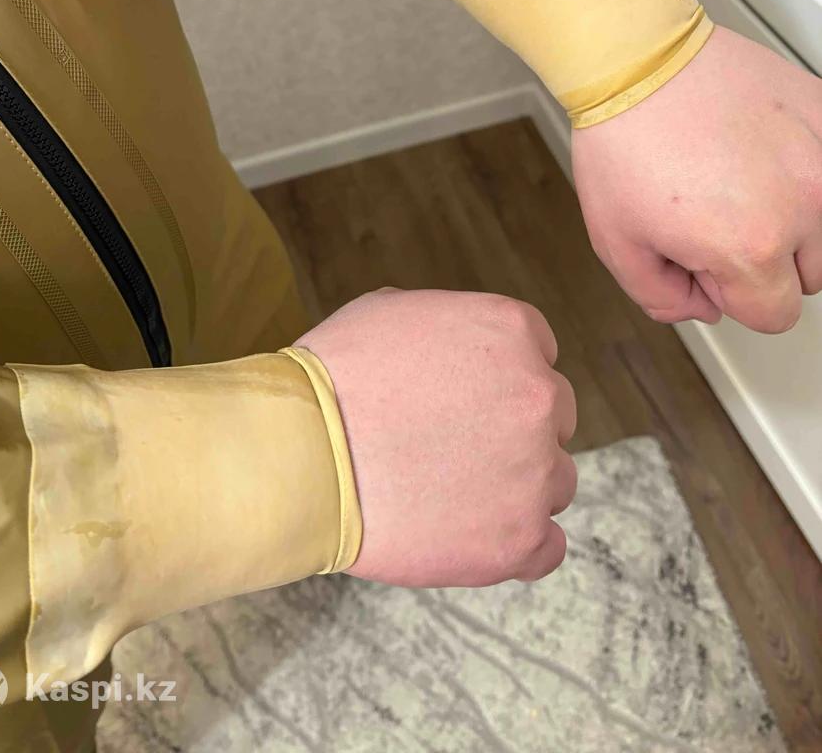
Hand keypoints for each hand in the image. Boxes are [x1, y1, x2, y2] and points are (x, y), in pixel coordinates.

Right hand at [298, 288, 575, 586]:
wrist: (302, 456)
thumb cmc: (333, 379)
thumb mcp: (391, 311)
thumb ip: (448, 323)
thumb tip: (457, 345)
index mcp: (510, 331)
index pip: (539, 354)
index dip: (499, 379)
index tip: (467, 400)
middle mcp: (538, 394)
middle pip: (553, 417)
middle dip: (514, 430)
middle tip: (455, 448)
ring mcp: (535, 470)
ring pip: (555, 481)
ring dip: (516, 487)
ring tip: (450, 495)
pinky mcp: (520, 538)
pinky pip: (548, 547)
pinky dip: (517, 544)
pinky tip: (471, 536)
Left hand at [572, 26, 821, 332]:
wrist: (638, 59)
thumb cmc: (624, 138)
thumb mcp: (616, 241)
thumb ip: (662, 298)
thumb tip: (703, 307)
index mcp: (750, 248)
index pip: (773, 315)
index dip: (731, 294)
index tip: (705, 260)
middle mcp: (802, 207)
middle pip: (807, 276)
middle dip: (763, 261)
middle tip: (716, 217)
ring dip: (794, 220)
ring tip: (741, 185)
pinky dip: (806, 171)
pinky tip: (764, 154)